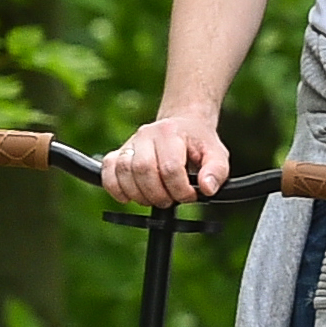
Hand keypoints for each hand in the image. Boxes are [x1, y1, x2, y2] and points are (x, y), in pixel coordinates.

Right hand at [105, 111, 226, 207]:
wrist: (183, 127)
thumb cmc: (199, 143)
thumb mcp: (217, 155)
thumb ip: (216, 172)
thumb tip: (206, 188)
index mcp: (171, 132)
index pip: (170, 168)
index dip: (180, 190)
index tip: (190, 196)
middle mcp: (146, 134)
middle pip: (143, 170)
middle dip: (158, 194)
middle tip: (171, 200)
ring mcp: (130, 143)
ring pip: (124, 172)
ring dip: (139, 194)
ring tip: (155, 198)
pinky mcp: (118, 153)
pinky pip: (107, 171)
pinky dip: (115, 188)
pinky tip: (128, 197)